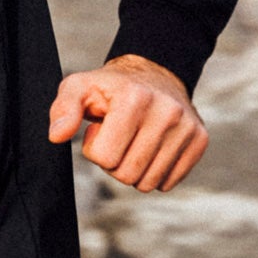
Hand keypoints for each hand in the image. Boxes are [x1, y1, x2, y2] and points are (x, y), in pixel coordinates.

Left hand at [48, 54, 207, 191]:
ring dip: (134, 170)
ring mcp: (187, 127)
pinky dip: (155, 172)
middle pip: (127, 175)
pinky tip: (152, 148)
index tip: (101, 129)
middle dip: (114, 163)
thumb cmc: (110, 88)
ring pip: (148, 183)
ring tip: (134, 142)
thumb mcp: (79, 88)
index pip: (106, 158)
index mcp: (135, 98)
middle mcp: (167, 112)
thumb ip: (63, 109)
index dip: (96, 150)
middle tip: (118, 138)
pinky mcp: (200, 140)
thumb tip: (57, 135)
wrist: (154, 74)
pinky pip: (168, 182)